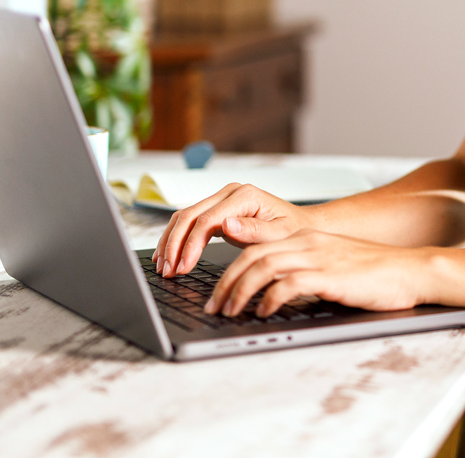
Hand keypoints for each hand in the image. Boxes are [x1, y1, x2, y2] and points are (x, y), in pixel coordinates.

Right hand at [153, 183, 316, 277]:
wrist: (300, 225)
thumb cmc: (293, 230)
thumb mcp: (279, 235)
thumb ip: (254, 231)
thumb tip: (227, 226)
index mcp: (245, 196)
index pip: (207, 220)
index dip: (190, 245)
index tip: (183, 267)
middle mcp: (230, 193)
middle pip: (190, 215)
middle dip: (174, 245)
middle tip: (168, 271)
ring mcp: (222, 199)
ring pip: (185, 217)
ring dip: (171, 242)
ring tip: (164, 268)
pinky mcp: (218, 209)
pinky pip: (190, 222)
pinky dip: (177, 238)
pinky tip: (169, 255)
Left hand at [203, 230, 429, 317]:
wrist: (411, 270)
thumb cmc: (374, 273)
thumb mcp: (332, 264)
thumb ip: (304, 270)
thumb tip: (273, 292)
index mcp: (308, 237)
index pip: (255, 247)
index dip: (230, 270)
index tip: (218, 293)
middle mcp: (309, 242)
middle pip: (252, 255)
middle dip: (226, 283)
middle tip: (214, 306)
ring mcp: (320, 257)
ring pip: (263, 267)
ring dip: (240, 291)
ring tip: (230, 311)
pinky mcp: (331, 275)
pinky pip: (289, 284)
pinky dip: (269, 299)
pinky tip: (263, 312)